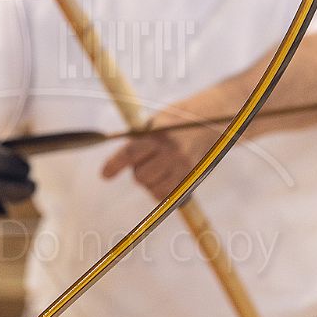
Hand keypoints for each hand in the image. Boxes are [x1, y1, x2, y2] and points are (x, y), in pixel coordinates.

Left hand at [99, 94, 231, 201]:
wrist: (212, 120)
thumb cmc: (178, 120)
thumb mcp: (157, 122)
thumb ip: (140, 139)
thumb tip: (121, 160)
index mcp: (159, 134)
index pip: (131, 152)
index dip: (115, 164)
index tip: (105, 175)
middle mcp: (172, 151)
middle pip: (140, 176)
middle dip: (138, 171)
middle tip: (146, 161)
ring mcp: (184, 166)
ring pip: (153, 188)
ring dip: (150, 182)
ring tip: (158, 168)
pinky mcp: (192, 178)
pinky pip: (167, 195)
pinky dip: (161, 190)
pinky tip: (166, 178)